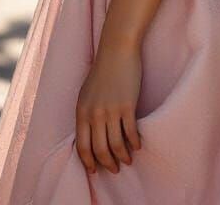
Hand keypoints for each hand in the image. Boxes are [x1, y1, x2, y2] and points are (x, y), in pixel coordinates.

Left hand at [75, 41, 142, 174]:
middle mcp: (94, 114)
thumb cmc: (103, 69)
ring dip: (122, 156)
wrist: (117, 49)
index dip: (88, 161)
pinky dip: (134, 143)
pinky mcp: (127, 105)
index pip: (82, 146)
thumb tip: (90, 134)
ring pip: (116, 145)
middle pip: (99, 149)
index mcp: (81, 111)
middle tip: (114, 169)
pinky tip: (137, 145)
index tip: (95, 170)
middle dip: (107, 163)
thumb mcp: (87, 93)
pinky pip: (131, 132)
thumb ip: (86, 113)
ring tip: (128, 159)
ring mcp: (111, 110)